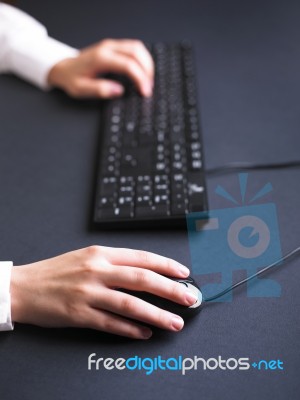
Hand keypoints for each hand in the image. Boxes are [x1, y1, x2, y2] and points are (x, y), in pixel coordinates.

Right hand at [10, 246, 196, 338]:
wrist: (25, 286)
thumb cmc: (58, 271)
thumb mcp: (87, 256)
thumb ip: (115, 263)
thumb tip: (146, 273)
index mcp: (101, 254)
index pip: (141, 258)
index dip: (166, 265)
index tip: (183, 273)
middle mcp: (97, 271)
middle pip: (141, 279)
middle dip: (170, 289)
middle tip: (189, 299)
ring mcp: (88, 293)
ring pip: (130, 304)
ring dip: (156, 315)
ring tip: (174, 322)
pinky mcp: (79, 314)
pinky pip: (110, 324)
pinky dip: (131, 330)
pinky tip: (145, 334)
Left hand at [47, 39, 153, 97]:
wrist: (63, 67)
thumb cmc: (72, 78)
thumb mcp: (81, 89)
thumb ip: (100, 90)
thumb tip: (118, 91)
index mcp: (101, 58)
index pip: (128, 65)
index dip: (140, 79)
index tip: (145, 92)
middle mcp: (107, 48)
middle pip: (136, 52)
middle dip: (147, 70)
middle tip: (149, 87)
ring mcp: (111, 45)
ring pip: (137, 47)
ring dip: (147, 63)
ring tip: (148, 80)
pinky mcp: (114, 47)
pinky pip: (133, 48)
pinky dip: (142, 59)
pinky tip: (143, 71)